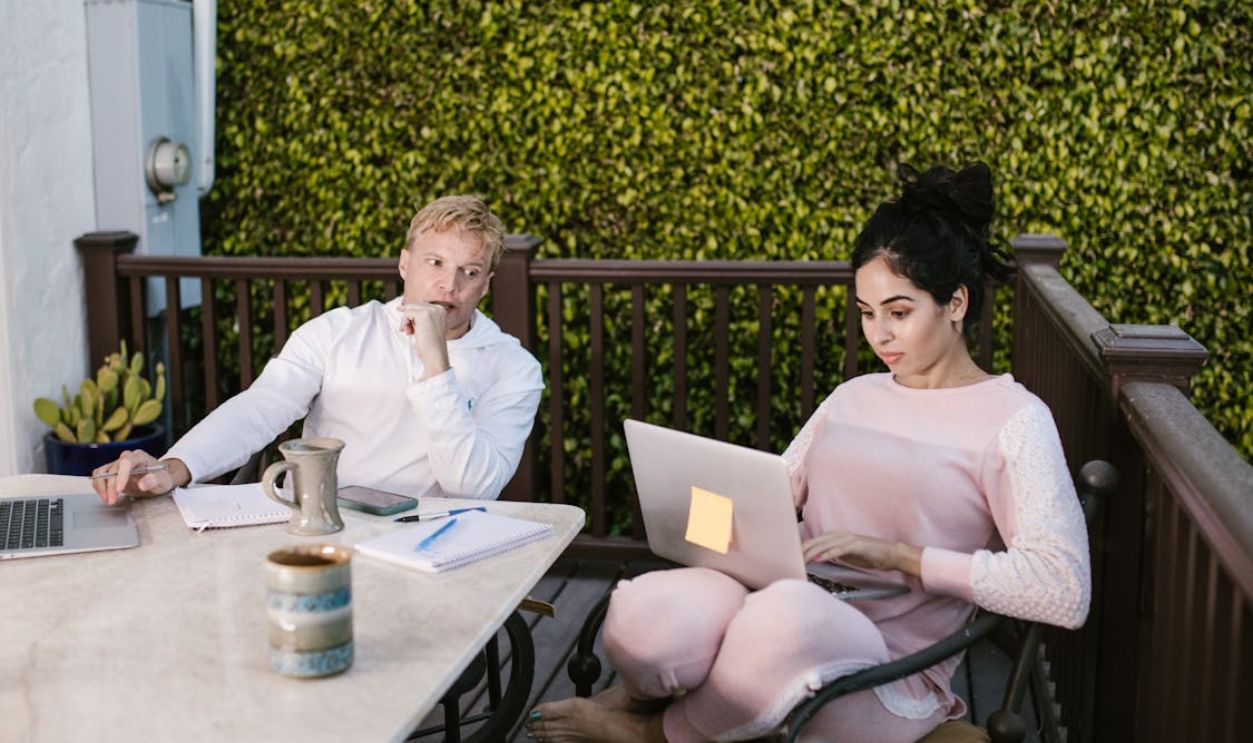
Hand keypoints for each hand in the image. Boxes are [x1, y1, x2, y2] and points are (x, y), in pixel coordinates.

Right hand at [91, 451, 189, 505]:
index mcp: (140, 457)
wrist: (159, 479)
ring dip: (102, 487)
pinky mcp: (111, 472)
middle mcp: (127, 458)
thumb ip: (154, 481)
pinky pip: (99, 476)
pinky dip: (99, 486)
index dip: (121, 475)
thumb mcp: (163, 481)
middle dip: (110, 487)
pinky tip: (105, 496)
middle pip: (113, 469)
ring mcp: (118, 464)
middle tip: (112, 500)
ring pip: (102, 472)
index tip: (119, 489)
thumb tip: (142, 484)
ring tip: (108, 500)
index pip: (126, 462)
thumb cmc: (162, 478)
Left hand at [399, 302, 450, 378]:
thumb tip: (402, 307)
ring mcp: (431, 310)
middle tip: (405, 330)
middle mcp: (438, 308)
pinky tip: (408, 332)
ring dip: (405, 321)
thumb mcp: (428, 327)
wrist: (435, 356)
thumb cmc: (430, 345)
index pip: (421, 306)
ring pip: (410, 309)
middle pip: (415, 306)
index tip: (410, 328)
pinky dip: (404, 323)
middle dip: (408, 317)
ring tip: (407, 332)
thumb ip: (421, 317)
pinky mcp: (423, 314)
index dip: (413, 316)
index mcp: (441, 310)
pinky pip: (407, 313)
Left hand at [801, 528, 921, 575]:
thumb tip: (816, 559)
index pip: (812, 542)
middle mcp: (839, 535)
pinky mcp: (856, 545)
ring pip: (823, 545)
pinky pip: (838, 550)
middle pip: (814, 542)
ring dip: (810, 554)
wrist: (889, 553)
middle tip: (790, 563)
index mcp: (834, 536)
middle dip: (801, 552)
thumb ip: (831, 554)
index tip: (790, 559)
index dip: (800, 550)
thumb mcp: (846, 555)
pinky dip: (827, 554)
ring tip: (800, 562)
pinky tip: (818, 560)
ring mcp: (847, 539)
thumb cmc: (868, 555)